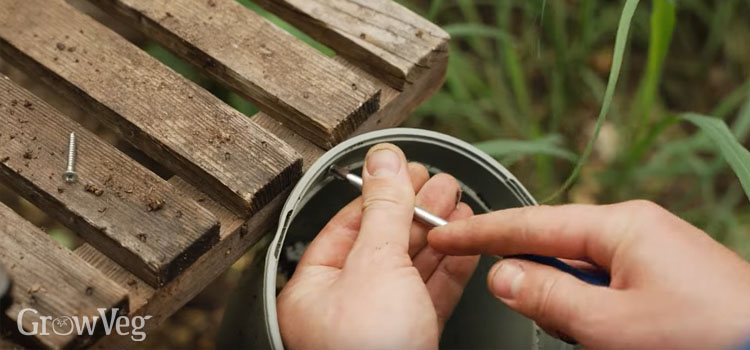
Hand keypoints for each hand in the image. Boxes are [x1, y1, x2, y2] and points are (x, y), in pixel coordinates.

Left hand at [277, 144, 478, 348]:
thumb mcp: (375, 265)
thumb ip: (384, 209)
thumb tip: (384, 159)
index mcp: (313, 289)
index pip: (346, 225)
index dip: (380, 193)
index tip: (406, 169)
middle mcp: (343, 307)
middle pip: (383, 243)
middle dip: (416, 210)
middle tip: (442, 183)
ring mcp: (380, 325)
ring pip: (411, 268)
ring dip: (438, 234)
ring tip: (459, 204)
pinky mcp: (413, 338)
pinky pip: (431, 295)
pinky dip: (451, 267)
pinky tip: (466, 242)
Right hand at [428, 200, 749, 347]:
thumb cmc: (710, 340)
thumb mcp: (612, 327)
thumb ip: (549, 297)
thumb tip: (503, 275)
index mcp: (621, 227)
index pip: (530, 223)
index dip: (480, 232)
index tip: (443, 234)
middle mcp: (637, 230)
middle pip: (557, 250)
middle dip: (540, 286)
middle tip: (560, 327)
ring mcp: (654, 253)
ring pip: (583, 275)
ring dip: (574, 308)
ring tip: (602, 339)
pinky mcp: (666, 278)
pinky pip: (610, 288)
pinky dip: (598, 313)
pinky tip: (617, 338)